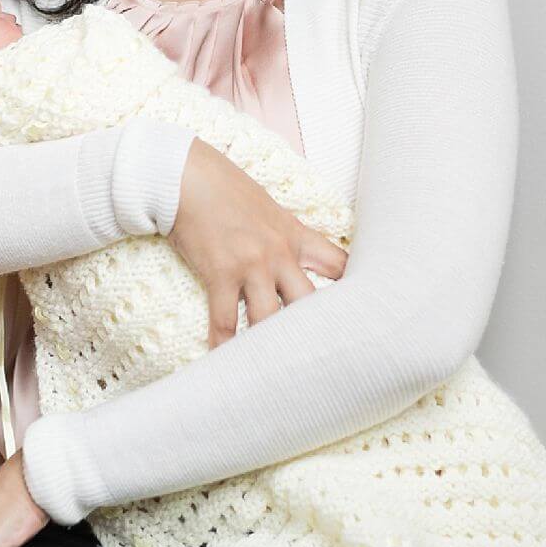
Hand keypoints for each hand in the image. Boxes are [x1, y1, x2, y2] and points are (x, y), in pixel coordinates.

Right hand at [169, 139, 348, 346]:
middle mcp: (278, 253)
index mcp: (294, 235)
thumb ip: (284, 234)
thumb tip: (294, 257)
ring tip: (275, 371)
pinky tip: (223, 361)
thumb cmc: (222, 188)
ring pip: (271, 318)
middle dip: (316, 332)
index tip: (361, 314)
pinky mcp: (220, 273)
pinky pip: (225, 319)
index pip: (340, 265)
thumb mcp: (266, 207)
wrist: (184, 175)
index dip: (355, 291)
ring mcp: (250, 265)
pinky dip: (224, 343)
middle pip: (311, 303)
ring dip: (270, 346)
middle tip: (323, 360)